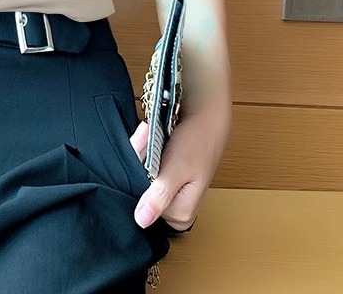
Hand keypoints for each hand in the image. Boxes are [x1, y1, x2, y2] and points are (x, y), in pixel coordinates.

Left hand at [128, 101, 228, 231]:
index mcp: (181, 216)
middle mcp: (176, 211)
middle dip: (138, 164)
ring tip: (148, 136)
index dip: (137, 178)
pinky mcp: (167, 184)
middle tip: (145, 140)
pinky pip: (145, 171)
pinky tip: (148, 138)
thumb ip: (160, 195)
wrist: (205, 122)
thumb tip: (141, 221)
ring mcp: (171, 197)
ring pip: (141, 179)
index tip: (143, 157)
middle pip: (141, 191)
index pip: (142, 204)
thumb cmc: (197, 142)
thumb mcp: (177, 169)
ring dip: (140, 156)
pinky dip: (143, 154)